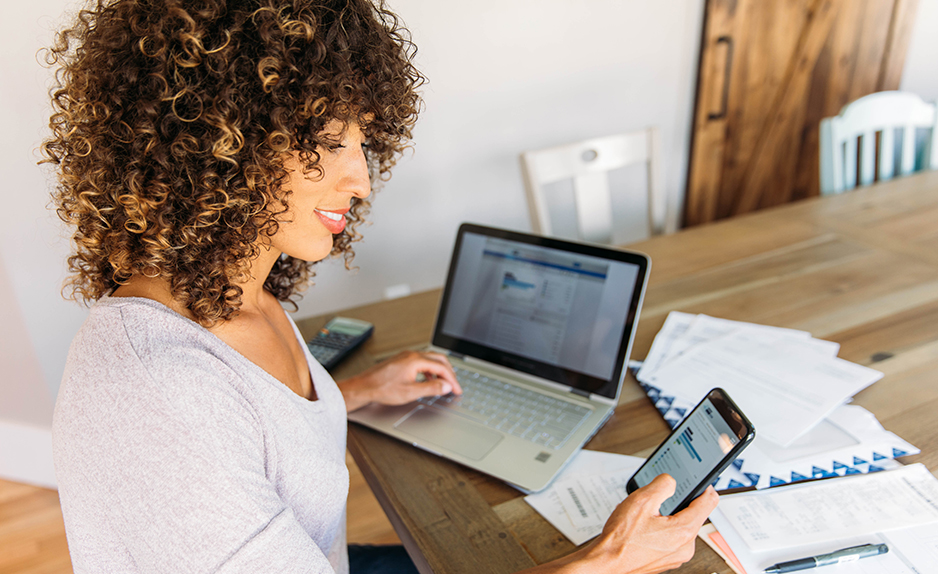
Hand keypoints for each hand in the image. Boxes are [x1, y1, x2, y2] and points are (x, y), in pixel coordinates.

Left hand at [338, 350, 461, 411]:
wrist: (363, 387)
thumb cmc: (381, 389)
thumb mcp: (410, 392)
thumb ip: (431, 389)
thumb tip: (446, 386)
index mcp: (416, 360)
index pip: (442, 367)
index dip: (452, 380)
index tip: (457, 389)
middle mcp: (412, 355)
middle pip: (439, 360)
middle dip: (449, 373)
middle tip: (455, 385)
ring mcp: (406, 356)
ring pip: (431, 359)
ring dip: (440, 371)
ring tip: (444, 384)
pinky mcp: (402, 360)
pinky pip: (422, 362)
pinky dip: (430, 370)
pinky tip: (429, 380)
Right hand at [588, 474, 718, 573]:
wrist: (606, 564)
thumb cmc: (621, 540)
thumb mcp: (641, 500)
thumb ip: (662, 485)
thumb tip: (670, 481)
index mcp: (683, 531)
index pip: (708, 502)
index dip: (705, 487)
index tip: (701, 481)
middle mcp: (685, 547)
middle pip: (693, 515)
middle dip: (678, 504)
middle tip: (660, 499)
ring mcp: (676, 557)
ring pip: (680, 528)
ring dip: (667, 518)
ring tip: (646, 517)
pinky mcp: (667, 561)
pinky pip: (671, 540)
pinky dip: (661, 531)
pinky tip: (643, 529)